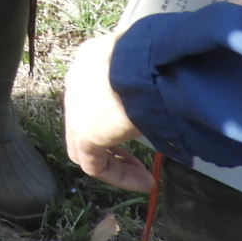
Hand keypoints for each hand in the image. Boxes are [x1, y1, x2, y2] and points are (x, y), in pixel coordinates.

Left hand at [64, 32, 154, 192]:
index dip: (114, 114)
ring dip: (117, 162)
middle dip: (112, 142)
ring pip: (86, 146)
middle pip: (86, 120)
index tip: (140, 126)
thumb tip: (165, 74)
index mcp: (92, 58)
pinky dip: (119, 176)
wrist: (148, 65)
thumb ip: (151, 69)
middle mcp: (77, 82)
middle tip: (140, 158)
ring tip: (145, 175)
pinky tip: (146, 182)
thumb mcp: (151, 59)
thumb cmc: (157, 58)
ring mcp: (76, 109)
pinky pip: (94, 165)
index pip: (95, 92)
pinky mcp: (84, 133)